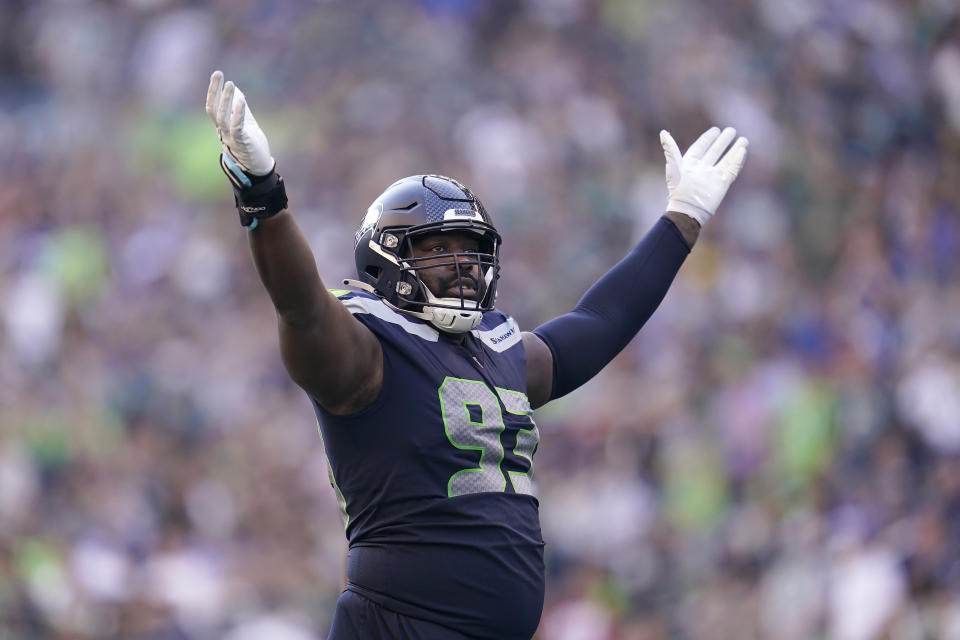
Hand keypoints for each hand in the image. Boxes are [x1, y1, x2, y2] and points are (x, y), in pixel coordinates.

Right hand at [205, 70, 274, 185]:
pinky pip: (237, 126)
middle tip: (218, 73)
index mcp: (223, 127)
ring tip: (230, 83)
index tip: (218, 74)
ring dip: (226, 99)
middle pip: (214, 109)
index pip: (214, 106)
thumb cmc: (252, 145)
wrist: (259, 167)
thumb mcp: (246, 122)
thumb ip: (241, 108)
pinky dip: (238, 112)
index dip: (214, 90)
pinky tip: (241, 99)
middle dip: (215, 91)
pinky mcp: (241, 143)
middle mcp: (223, 132)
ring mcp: (231, 138)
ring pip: (223, 117)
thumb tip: (236, 90)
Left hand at [660, 126, 747, 225]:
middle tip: (731, 130)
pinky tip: (743, 151)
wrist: (688, 210)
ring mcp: (713, 176)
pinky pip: (732, 170)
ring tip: (743, 139)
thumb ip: (670, 149)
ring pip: (726, 159)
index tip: (716, 130)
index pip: (700, 147)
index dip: (708, 138)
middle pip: (715, 152)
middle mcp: (702, 169)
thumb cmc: (678, 189)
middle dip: (723, 141)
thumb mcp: (673, 166)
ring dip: (734, 149)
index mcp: (690, 164)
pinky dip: (738, 160)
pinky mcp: (722, 184)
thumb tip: (663, 132)